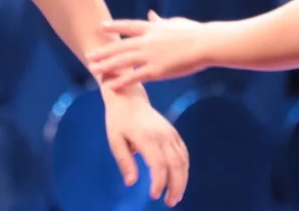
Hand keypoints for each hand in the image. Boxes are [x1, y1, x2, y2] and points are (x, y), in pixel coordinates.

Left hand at [88, 11, 206, 91]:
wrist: (205, 44)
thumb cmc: (195, 33)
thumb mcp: (175, 23)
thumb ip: (160, 21)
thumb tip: (151, 14)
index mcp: (152, 28)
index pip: (128, 26)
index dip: (114, 26)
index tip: (101, 27)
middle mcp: (147, 40)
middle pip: (120, 46)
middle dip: (104, 51)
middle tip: (89, 55)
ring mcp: (150, 55)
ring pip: (122, 61)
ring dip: (106, 65)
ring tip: (92, 69)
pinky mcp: (156, 70)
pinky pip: (135, 76)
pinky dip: (121, 81)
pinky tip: (110, 86)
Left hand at [101, 83, 188, 205]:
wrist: (128, 97)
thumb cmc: (118, 120)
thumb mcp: (115, 140)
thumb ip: (124, 161)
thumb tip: (131, 183)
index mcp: (146, 137)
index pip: (158, 165)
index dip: (159, 183)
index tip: (154, 196)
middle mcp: (162, 135)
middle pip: (176, 165)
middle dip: (175, 186)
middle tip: (170, 203)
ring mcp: (170, 133)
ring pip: (183, 160)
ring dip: (182, 180)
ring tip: (176, 196)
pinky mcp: (173, 132)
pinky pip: (183, 152)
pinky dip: (184, 167)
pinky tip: (180, 179)